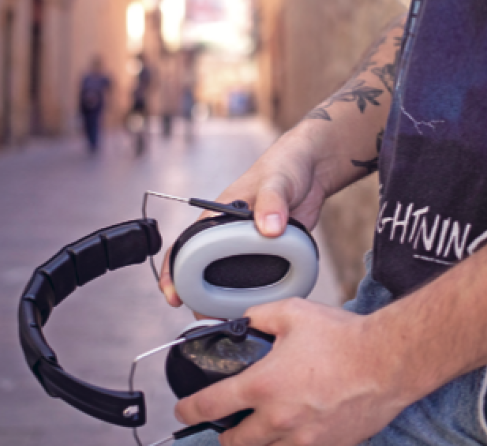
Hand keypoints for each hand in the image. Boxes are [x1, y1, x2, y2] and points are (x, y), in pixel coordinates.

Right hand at [158, 128, 330, 307]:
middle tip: (204, 317)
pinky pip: (258, 279)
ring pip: (229, 279)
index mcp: (217, 215)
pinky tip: (260, 308)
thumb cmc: (286, 166)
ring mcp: (248, 246)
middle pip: (202, 270)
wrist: (313, 169)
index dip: (173, 271)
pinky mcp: (270, 254)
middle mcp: (228, 234)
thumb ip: (272, 202)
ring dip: (225, 301)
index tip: (173, 294)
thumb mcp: (277, 181)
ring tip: (228, 320)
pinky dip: (255, 295)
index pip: (185, 246)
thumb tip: (269, 229)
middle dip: (197, 297)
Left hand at [174, 299, 409, 445]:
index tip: (184, 411)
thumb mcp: (292, 313)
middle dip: (225, 434)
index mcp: (263, 387)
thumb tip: (243, 321)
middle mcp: (279, 420)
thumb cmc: (344, 338)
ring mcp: (305, 440)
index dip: (189, 411)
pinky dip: (289, 445)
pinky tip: (295, 430)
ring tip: (260, 429)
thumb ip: (258, 316)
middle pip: (235, 443)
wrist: (389, 362)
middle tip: (226, 424)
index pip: (210, 406)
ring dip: (257, 443)